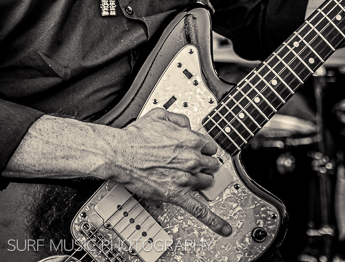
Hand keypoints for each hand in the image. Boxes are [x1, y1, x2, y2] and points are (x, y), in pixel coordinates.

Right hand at [108, 107, 231, 236]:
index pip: (210, 146)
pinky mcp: (176, 195)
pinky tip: (224, 228)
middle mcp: (191, 159)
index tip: (200, 149)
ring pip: (207, 182)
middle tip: (194, 163)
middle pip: (211, 164)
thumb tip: (187, 125)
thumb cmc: (136, 137)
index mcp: (190, 140)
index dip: (203, 147)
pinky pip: (199, 211)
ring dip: (202, 179)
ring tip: (192, 177)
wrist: (121, 154)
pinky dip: (214, 221)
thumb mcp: (159, 115)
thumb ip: (179, 119)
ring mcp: (186, 179)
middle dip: (204, 163)